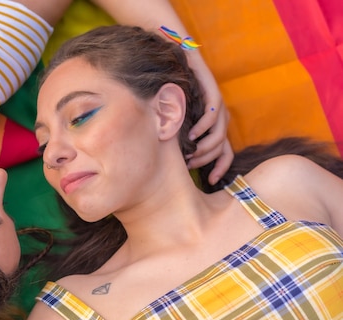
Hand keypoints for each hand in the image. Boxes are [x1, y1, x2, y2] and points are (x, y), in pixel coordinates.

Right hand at [185, 70, 232, 184]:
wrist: (174, 59)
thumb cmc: (171, 93)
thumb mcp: (176, 121)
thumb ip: (179, 137)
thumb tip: (175, 161)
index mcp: (216, 127)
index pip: (225, 154)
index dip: (220, 168)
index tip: (211, 182)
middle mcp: (221, 119)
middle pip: (221, 148)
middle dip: (206, 161)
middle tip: (188, 166)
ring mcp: (219, 106)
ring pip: (218, 135)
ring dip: (204, 148)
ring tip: (188, 153)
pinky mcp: (213, 92)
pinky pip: (213, 115)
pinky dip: (203, 128)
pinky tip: (191, 135)